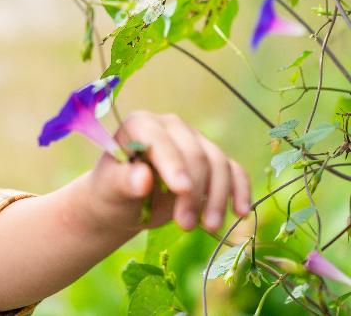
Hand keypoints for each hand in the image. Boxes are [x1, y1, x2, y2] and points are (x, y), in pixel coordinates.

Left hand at [82, 111, 251, 233]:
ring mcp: (194, 141)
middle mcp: (170, 126)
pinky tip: (240, 213)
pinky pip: (234, 171)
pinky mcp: (212, 160)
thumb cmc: (113, 192)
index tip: (181, 190)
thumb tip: (143, 179)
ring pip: (218, 163)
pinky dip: (240, 191)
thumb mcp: (110, 189)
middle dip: (194, 191)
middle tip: (185, 225)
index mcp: (140, 124)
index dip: (172, 163)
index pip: (159, 139)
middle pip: (194, 153)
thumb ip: (124, 182)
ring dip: (217, 197)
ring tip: (209, 227)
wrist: (127, 204)